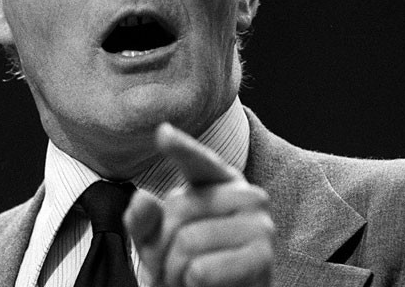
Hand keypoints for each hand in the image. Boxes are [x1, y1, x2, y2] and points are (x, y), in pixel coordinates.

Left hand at [124, 123, 273, 286]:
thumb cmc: (189, 264)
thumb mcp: (156, 241)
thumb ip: (144, 219)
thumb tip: (141, 198)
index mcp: (220, 181)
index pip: (198, 161)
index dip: (181, 147)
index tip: (162, 132)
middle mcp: (245, 194)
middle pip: (178, 211)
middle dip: (162, 247)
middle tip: (173, 265)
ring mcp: (259, 223)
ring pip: (187, 242)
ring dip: (175, 270)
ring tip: (188, 276)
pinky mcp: (263, 256)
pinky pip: (202, 269)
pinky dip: (192, 283)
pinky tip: (203, 284)